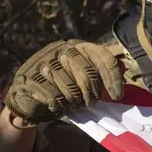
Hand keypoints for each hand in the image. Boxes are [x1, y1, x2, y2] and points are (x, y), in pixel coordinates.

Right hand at [5, 40, 123, 125]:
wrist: (28, 94)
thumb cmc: (62, 85)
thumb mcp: (82, 76)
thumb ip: (100, 74)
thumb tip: (123, 79)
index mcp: (77, 45)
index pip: (102, 56)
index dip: (113, 77)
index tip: (117, 96)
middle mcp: (61, 49)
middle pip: (88, 73)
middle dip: (93, 93)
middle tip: (90, 103)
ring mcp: (44, 62)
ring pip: (71, 88)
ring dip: (75, 101)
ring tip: (74, 104)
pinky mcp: (30, 77)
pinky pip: (54, 96)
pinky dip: (60, 105)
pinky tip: (58, 105)